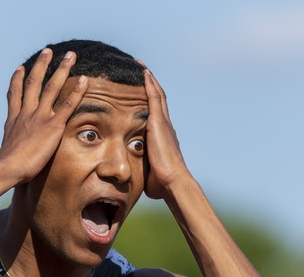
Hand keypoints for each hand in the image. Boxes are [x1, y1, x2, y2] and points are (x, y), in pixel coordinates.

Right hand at [0, 48, 88, 183]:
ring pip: (51, 87)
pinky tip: (84, 80)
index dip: (16, 80)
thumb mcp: (7, 153)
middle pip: (33, 84)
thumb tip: (11, 156)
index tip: (20, 68)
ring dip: (61, 69)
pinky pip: (67, 105)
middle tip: (47, 52)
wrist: (8, 168)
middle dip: (41, 66)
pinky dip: (76, 91)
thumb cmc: (6, 168)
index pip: (14, 96)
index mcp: (14, 120)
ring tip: (70, 55)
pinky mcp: (52, 127)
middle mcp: (26, 114)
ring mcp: (39, 118)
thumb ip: (13, 148)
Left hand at [142, 68, 190, 199]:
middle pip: (158, 99)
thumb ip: (141, 169)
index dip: (150, 101)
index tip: (141, 91)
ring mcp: (164, 123)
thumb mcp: (148, 173)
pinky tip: (142, 71)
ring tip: (139, 64)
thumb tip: (130, 178)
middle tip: (140, 69)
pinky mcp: (159, 123)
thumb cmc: (161, 184)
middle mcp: (166, 126)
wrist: (173, 182)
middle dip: (149, 84)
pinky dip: (149, 83)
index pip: (156, 114)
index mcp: (163, 137)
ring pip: (157, 94)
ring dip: (149, 79)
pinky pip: (154, 97)